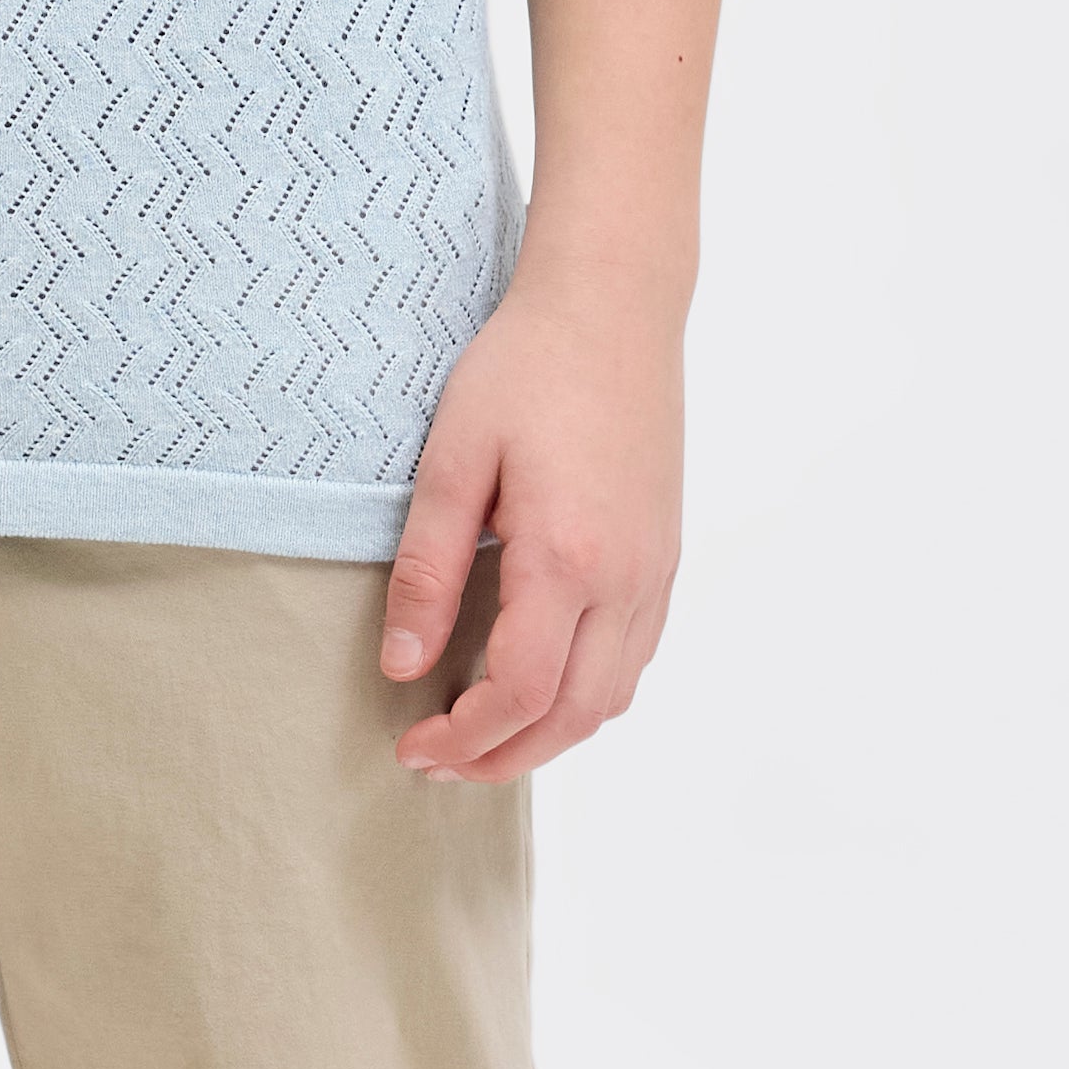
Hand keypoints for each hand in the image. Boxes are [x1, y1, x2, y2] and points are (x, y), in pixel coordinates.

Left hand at [379, 260, 685, 782]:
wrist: (613, 304)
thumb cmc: (526, 366)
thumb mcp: (452, 460)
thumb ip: (427, 570)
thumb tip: (402, 666)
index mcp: (568, 558)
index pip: (519, 691)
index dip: (463, 737)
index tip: (412, 745)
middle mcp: (627, 578)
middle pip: (575, 716)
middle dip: (504, 758)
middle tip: (439, 764)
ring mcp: (656, 569)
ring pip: (615, 697)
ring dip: (550, 735)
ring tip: (484, 736)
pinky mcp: (665, 556)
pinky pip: (635, 657)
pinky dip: (588, 696)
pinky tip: (541, 683)